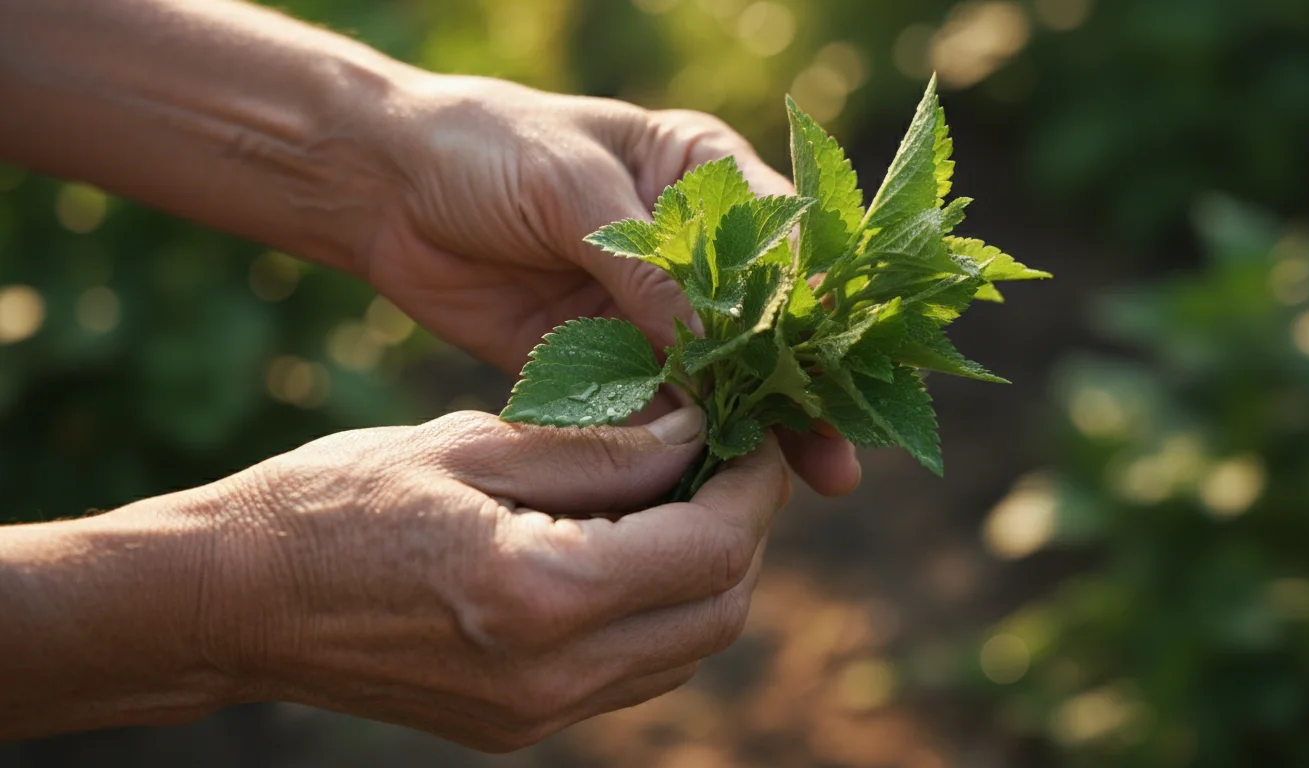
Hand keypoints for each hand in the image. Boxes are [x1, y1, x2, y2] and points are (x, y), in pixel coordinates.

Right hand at [198, 407, 787, 750]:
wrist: (236, 600)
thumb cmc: (335, 501)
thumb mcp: (469, 443)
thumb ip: (598, 449)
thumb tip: (695, 437)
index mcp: (541, 594)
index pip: (710, 550)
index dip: (753, 485)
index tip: (753, 431)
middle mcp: (552, 677)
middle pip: (718, 613)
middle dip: (743, 530)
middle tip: (723, 459)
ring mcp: (536, 716)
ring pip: (686, 651)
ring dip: (706, 575)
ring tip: (679, 496)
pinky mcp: (518, 725)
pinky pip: (633, 672)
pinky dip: (658, 611)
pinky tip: (628, 548)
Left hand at [364, 75, 860, 495]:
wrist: (388, 185)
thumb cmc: (488, 147)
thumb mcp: (574, 188)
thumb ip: (648, 266)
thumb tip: (720, 348)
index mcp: (703, 178)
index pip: (783, 246)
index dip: (815, 310)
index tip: (841, 369)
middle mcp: (691, 251)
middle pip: (766, 325)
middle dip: (800, 386)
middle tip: (836, 456)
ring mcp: (648, 310)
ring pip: (719, 376)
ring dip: (751, 426)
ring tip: (797, 481)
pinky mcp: (601, 358)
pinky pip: (653, 406)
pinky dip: (678, 442)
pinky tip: (705, 480)